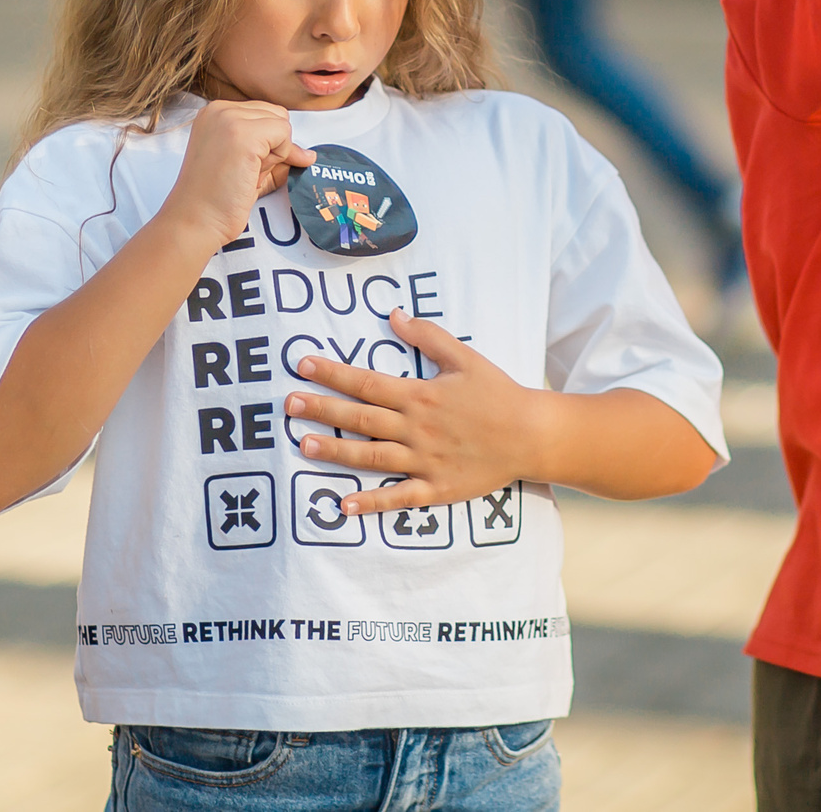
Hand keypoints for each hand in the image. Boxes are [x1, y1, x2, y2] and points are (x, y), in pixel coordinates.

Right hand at [158, 100, 313, 254]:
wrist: (196, 220)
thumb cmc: (217, 198)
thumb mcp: (245, 163)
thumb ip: (271, 151)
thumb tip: (308, 154)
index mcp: (215, 112)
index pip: (263, 113)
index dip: (268, 142)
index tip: (248, 166)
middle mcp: (219, 109)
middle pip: (275, 114)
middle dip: (273, 144)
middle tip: (248, 171)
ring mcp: (229, 119)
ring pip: (281, 123)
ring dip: (275, 151)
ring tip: (247, 172)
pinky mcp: (243, 135)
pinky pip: (284, 134)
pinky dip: (279, 157)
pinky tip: (254, 174)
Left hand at [284, 310, 540, 513]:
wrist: (531, 435)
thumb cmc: (498, 394)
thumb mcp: (465, 357)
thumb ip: (428, 336)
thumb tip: (393, 315)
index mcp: (420, 395)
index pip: (367, 381)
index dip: (333, 373)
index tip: (303, 365)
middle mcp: (416, 428)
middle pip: (361, 418)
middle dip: (322, 409)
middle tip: (289, 404)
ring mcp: (424, 461)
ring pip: (371, 457)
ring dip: (336, 451)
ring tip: (303, 444)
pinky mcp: (435, 488)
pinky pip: (398, 498)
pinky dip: (371, 503)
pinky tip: (343, 505)